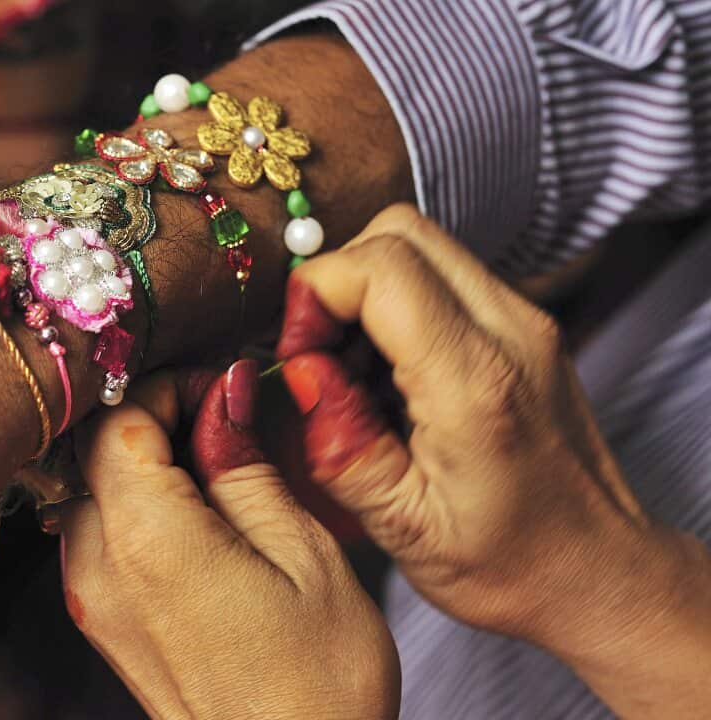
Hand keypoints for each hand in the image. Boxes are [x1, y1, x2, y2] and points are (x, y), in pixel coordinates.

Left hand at [58, 363, 398, 719]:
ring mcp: (94, 600)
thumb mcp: (303, 552)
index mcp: (149, 539)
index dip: (168, 387)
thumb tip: (221, 394)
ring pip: (92, 491)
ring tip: (215, 468)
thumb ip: (245, 465)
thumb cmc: (319, 680)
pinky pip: (98, 537)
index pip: (120, 420)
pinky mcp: (104, 624)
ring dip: (141, 464)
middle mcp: (100, 567)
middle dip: (153, 419)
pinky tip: (195, 517)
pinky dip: (135, 507)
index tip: (220, 388)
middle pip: (94, 452)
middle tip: (223, 419)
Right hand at [275, 204, 710, 715]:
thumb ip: (341, 442)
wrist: (599, 573)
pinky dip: (395, 306)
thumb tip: (298, 369)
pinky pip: (443, 276)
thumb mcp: (403, 527)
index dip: (315, 295)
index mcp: (476, 383)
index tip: (296, 355)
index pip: (380, 267)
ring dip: (365, 292)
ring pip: (420, 244)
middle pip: (399, 232)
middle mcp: (511, 332)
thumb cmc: (510, 565)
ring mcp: (525, 322)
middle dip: (336, 279)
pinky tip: (386, 378)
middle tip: (316, 353)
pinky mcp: (524, 327)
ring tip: (351, 373)